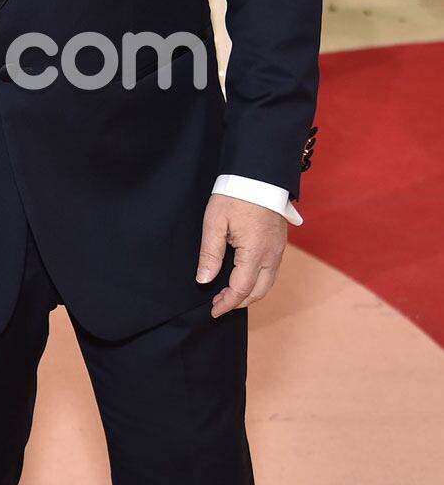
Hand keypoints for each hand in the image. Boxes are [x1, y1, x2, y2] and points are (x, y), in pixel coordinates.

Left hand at [195, 195, 288, 318]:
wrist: (259, 173)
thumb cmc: (235, 194)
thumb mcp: (215, 223)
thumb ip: (210, 254)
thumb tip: (204, 280)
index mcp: (255, 252)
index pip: (242, 289)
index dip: (227, 303)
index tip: (213, 310)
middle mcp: (272, 254)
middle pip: (259, 291)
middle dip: (239, 302)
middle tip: (218, 304)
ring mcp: (279, 249)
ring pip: (268, 282)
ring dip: (250, 292)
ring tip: (228, 293)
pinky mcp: (280, 242)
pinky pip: (272, 270)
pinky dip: (258, 281)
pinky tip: (243, 277)